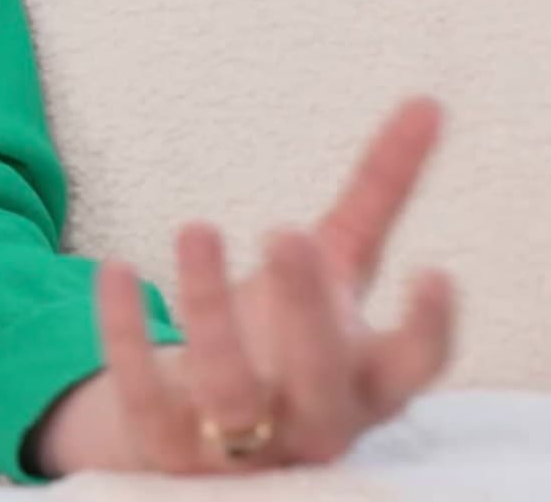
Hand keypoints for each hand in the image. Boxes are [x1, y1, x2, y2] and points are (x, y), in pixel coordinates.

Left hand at [30, 94, 460, 476]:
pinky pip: (144, 395)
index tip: (434, 270)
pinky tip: (115, 269)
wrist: (209, 441)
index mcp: (366, 381)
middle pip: (320, 380)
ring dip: (210, 310)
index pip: (412, 369)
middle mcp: (313, 422)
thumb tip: (426, 101)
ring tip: (197, 227)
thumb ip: (379, 194)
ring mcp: (240, 448)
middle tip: (286, 233)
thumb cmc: (291, 342)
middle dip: (306, 310)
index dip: (428, 330)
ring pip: (229, 388)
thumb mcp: (338, 270)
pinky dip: (126, 335)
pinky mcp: (166, 448)